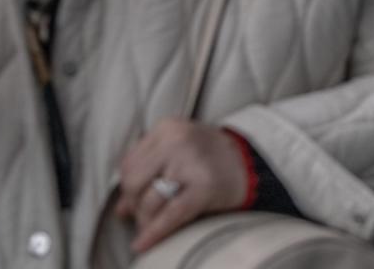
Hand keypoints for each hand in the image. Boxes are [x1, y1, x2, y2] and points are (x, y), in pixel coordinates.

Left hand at [116, 119, 248, 252]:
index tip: (138, 200)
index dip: (129, 188)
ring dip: (147, 220)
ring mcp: (191, 161)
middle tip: (146, 216)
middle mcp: (177, 139)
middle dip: (136, 204)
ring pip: (150, 199)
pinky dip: (155, 232)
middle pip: (134, 181)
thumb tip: (120, 209)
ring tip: (155, 226)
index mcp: (168, 128)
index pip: (128, 163)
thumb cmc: (210, 160)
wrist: (253, 164)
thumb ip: (149, 173)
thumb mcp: (178, 154)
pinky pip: (171, 213)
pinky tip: (143, 244)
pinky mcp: (205, 186)